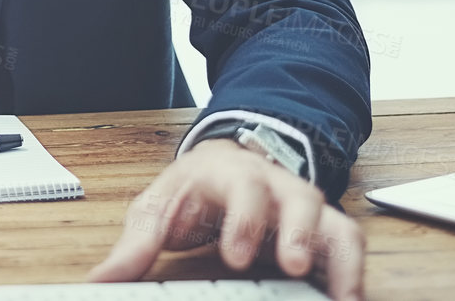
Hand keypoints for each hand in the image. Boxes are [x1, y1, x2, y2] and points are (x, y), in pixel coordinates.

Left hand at [86, 138, 363, 300]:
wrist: (223, 166)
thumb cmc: (191, 192)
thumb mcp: (158, 209)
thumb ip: (136, 246)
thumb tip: (100, 281)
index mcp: (227, 174)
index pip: (241, 187)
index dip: (243, 219)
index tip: (235, 255)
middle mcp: (273, 184)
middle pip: (297, 198)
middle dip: (297, 232)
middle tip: (293, 266)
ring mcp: (302, 206)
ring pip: (332, 220)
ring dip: (338, 257)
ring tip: (341, 296)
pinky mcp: (321, 230)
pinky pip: (348, 245)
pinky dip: (353, 272)